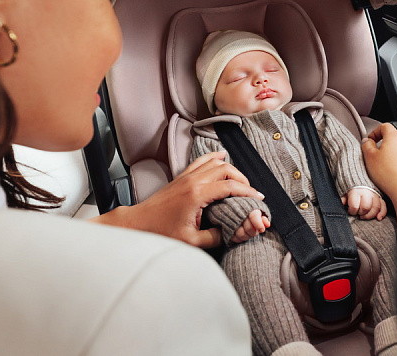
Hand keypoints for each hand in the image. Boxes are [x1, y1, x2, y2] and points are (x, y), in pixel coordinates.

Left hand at [92, 151, 264, 247]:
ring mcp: (186, 176)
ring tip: (240, 181)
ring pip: (215, 162)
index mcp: (197, 194)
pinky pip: (201, 161)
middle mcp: (193, 181)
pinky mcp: (181, 177)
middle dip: (242, 179)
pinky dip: (214, 158)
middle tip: (250, 192)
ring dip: (230, 169)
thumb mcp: (191, 240)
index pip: (230, 187)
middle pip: (226, 169)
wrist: (138, 223)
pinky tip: (221, 157)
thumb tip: (232, 232)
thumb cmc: (162, 232)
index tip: (258, 198)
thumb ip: (215, 236)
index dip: (247, 191)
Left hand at [341, 187, 385, 219]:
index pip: (354, 206)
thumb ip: (344, 198)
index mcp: (356, 191)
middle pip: (366, 207)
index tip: (350, 211)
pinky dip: (382, 213)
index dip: (352, 211)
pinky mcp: (380, 196)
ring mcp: (374, 194)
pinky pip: (383, 205)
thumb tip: (343, 202)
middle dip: (361, 213)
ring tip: (364, 217)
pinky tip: (378, 218)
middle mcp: (366, 192)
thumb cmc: (351, 186)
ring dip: (370, 215)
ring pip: (376, 207)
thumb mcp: (345, 191)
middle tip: (358, 213)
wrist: (357, 176)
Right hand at [361, 123, 396, 230]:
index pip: (384, 126)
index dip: (375, 132)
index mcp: (395, 136)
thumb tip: (367, 141)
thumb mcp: (369, 158)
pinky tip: (392, 175)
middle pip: (393, 138)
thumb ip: (366, 146)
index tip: (370, 141)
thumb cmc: (390, 174)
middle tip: (374, 156)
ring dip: (391, 156)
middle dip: (383, 146)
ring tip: (383, 169)